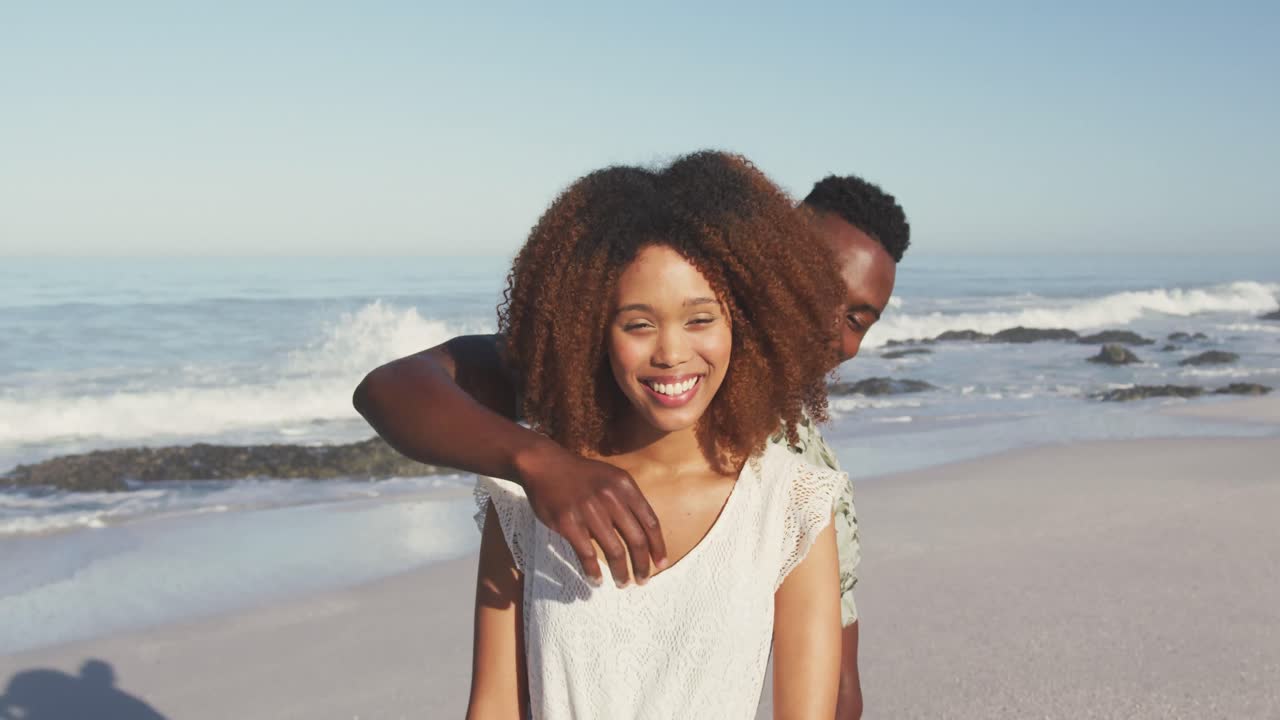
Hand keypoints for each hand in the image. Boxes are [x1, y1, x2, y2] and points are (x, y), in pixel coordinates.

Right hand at [515, 441, 667, 586]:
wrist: (545, 465)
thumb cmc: (581, 476)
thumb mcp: (611, 479)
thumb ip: (628, 502)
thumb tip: (642, 535)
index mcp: (625, 486)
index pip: (650, 522)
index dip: (658, 546)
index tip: (661, 564)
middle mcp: (610, 497)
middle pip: (636, 539)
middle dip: (642, 565)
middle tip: (643, 581)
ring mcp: (589, 510)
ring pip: (614, 550)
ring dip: (621, 572)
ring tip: (622, 583)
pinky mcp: (568, 522)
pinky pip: (586, 554)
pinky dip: (593, 571)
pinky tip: (596, 581)